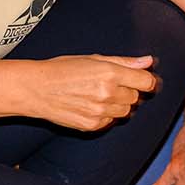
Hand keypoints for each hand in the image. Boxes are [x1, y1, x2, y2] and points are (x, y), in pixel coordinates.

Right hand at [23, 54, 156, 131]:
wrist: (37, 89)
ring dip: (117, 104)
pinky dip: (105, 114)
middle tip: (109, 84)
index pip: (146, 82)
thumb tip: (148, 61)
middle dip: (127, 91)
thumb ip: (124, 62)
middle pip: (135, 97)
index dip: (145, 80)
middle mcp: (107, 93)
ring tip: (98, 94)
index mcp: (109, 73)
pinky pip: (110, 121)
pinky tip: (90, 105)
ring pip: (125, 111)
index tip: (139, 79)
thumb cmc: (63, 69)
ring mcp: (100, 112)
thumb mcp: (93, 59)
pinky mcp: (92, 125)